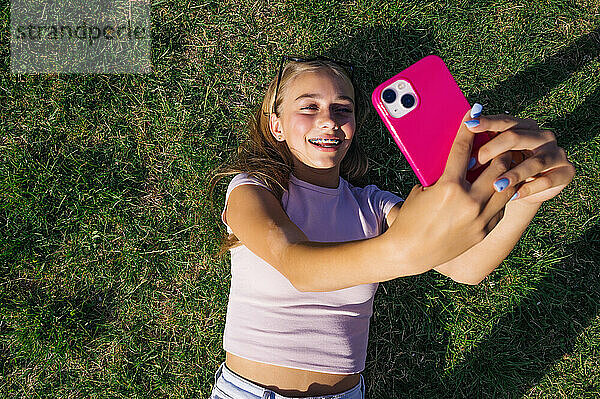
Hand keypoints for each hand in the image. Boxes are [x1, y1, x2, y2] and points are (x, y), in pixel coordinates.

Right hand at [387, 108, 517, 270]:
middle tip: (497, 141)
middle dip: (498, 149)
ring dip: (506, 171)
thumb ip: (443, 174)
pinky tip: (496, 188)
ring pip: (507, 185)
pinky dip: (500, 195)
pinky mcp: (485, 230)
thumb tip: (459, 156)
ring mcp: (480, 218)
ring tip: (503, 163)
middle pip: (497, 164)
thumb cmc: (411, 218)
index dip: (468, 128)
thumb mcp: (422, 190)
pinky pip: (501, 206)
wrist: (411, 252)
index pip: (464, 149)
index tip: (473, 114)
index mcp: (448, 187)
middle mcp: (468, 201)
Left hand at [464, 111, 575, 203]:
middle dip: (493, 149)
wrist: (524, 193)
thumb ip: (481, 146)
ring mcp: (556, 153)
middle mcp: (542, 136)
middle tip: (474, 163)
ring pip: (534, 161)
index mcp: (524, 126)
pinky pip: (547, 180)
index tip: (469, 124)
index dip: (487, 122)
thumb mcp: (491, 158)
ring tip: (495, 185)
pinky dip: (528, 189)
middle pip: (516, 137)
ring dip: (513, 173)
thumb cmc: (502, 171)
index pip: (504, 121)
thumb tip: (456, 134)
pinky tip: (513, 196)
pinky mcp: (566, 172)